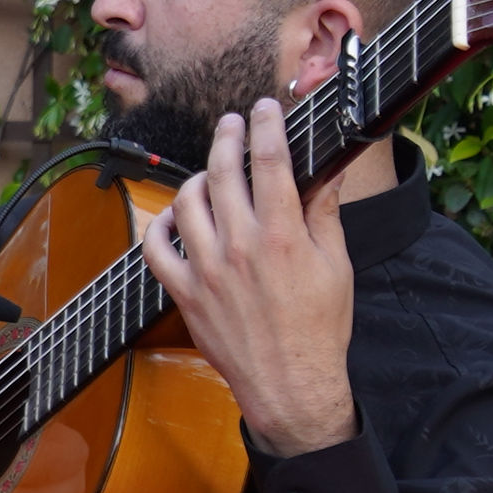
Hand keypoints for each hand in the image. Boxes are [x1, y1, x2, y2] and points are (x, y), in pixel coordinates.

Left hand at [142, 99, 358, 459]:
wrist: (290, 383)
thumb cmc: (319, 328)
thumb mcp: (336, 264)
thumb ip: (324, 212)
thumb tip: (325, 169)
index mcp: (283, 236)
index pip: (270, 161)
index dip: (266, 125)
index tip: (264, 108)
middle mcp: (240, 247)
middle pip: (224, 171)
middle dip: (228, 136)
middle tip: (233, 122)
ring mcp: (206, 270)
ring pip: (188, 202)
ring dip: (198, 175)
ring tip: (211, 169)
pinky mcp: (184, 293)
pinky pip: (156, 247)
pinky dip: (161, 224)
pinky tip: (176, 215)